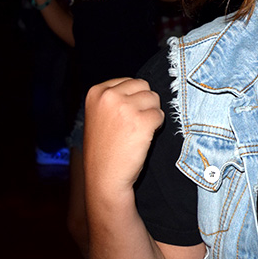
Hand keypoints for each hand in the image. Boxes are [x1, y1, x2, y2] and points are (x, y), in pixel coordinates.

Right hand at [84, 78, 164, 194]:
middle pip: (144, 86)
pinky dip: (157, 127)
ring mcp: (126, 108)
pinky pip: (160, 116)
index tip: (125, 116)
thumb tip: (142, 88)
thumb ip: (115, 99)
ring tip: (137, 131)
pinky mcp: (142, 121)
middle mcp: (109, 96)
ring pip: (154, 99)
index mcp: (96, 92)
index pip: (130, 81)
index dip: (134, 98)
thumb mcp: (99, 115)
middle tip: (134, 124)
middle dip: (145, 103)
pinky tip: (143, 137)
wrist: (104, 177)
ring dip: (151, 114)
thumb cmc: (104, 149)